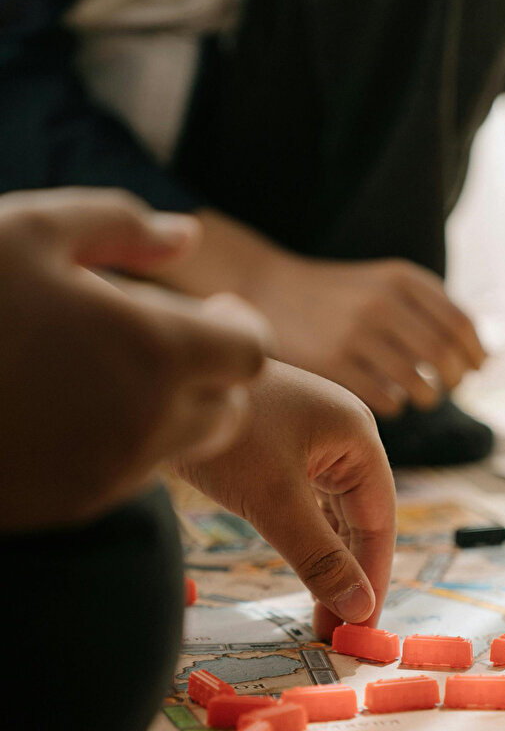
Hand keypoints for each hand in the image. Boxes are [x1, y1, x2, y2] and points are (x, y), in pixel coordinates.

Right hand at [0, 189, 271, 530]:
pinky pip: (135, 471)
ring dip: (173, 408)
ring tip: (112, 368)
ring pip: (186, 443)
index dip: (237, 330)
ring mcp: (114, 471)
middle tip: (168, 340)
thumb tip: (186, 235)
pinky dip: (128, 439)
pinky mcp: (78, 504)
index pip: (249, 353)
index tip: (211, 312)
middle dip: (212, 373)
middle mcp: (150, 422)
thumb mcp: (29, 230)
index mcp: (154, 350)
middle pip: (229, 406)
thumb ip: (121, 226)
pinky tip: (75, 405)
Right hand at [147, 209, 486, 414]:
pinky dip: (395, 405)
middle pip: (446, 359)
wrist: (268, 289)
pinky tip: (387, 396)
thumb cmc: (339, 296)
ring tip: (420, 395)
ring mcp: (356, 335)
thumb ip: (430, 307)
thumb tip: (480, 357)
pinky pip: (387, 401)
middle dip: (455, 380)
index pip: (461, 325)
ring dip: (428, 398)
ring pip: (420, 387)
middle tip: (449, 386)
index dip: (475, 353)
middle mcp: (383, 303)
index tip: (476, 367)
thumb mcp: (385, 282)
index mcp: (401, 279)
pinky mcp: (333, 364)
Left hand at [172, 361, 395, 639]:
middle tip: (338, 633)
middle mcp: (342, 438)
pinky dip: (307, 542)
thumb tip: (359, 609)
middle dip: (351, 575)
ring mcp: (312, 443)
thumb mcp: (275, 498)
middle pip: (360, 519)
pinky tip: (304, 576)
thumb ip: (319, 556)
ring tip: (321, 617)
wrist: (160, 383)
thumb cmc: (228, 430)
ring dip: (329, 563)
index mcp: (356, 437)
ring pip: (333, 515)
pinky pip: (308, 505)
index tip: (366, 626)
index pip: (380, 519)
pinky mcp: (282, 452)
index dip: (375, 575)